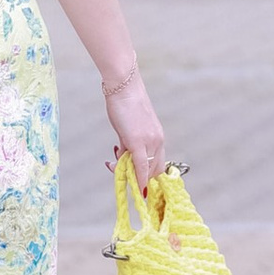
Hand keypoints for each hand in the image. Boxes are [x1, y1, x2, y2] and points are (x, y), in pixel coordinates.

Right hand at [101, 63, 164, 177]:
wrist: (124, 87)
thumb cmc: (124, 104)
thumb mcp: (128, 129)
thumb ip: (127, 145)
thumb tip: (122, 158)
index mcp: (158, 137)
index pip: (158, 164)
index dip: (148, 176)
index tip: (139, 183)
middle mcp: (158, 141)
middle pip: (154, 170)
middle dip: (140, 179)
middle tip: (122, 175)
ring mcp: (150, 142)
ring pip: (147, 170)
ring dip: (133, 177)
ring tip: (115, 168)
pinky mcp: (138, 142)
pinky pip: (141, 167)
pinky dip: (138, 179)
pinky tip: (134, 187)